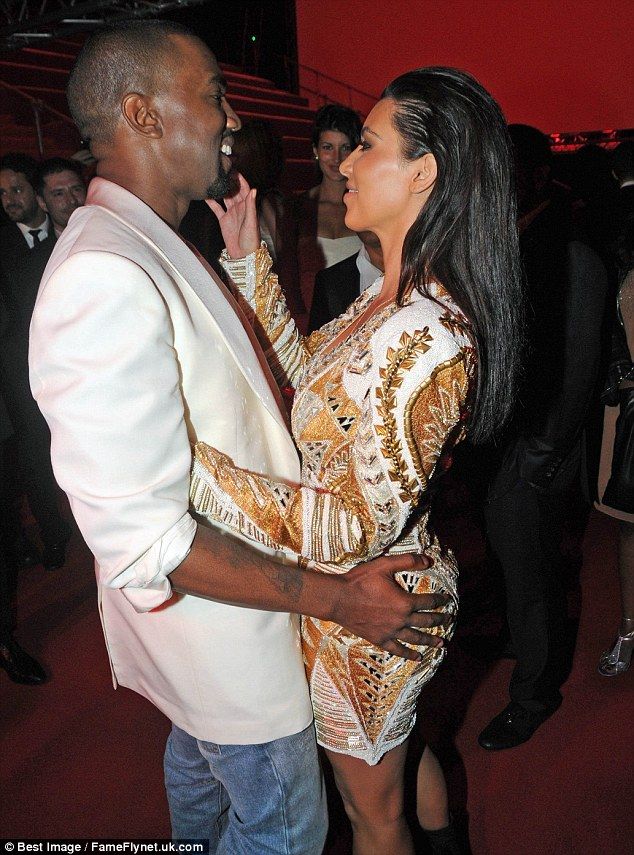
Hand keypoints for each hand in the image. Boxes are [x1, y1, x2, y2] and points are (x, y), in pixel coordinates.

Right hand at [206, 173, 259, 257]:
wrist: (243, 255)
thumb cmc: (251, 240)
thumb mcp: (251, 221)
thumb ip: (250, 205)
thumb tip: (253, 189)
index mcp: (248, 206)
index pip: (244, 189)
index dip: (240, 179)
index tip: (233, 169)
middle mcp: (239, 208)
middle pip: (233, 191)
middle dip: (229, 181)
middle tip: (221, 170)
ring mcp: (231, 213)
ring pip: (224, 197)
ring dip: (220, 189)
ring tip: (212, 179)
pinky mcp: (223, 220)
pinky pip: (216, 208)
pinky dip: (211, 202)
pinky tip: (205, 195)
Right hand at [330, 553, 451, 660]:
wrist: (338, 599)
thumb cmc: (360, 580)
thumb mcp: (384, 565)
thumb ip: (408, 561)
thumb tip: (429, 560)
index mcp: (404, 602)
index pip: (428, 602)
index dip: (439, 601)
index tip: (447, 600)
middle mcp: (401, 620)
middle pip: (426, 621)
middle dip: (439, 620)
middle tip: (449, 621)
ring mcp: (390, 632)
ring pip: (415, 638)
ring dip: (430, 640)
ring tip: (441, 644)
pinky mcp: (379, 639)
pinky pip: (397, 649)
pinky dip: (408, 654)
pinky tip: (417, 657)